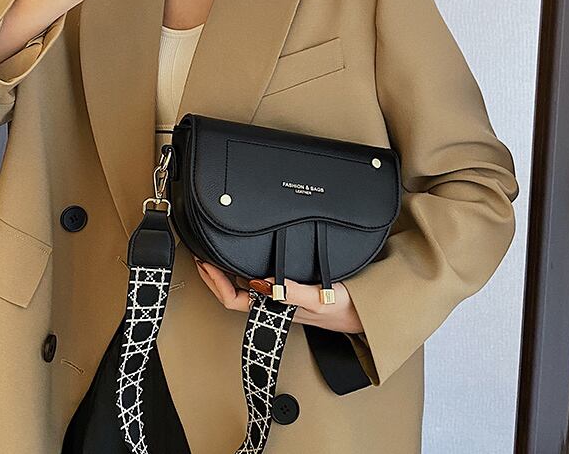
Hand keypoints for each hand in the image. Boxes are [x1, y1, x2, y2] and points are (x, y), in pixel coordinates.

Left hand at [193, 256, 363, 333]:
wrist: (366, 312)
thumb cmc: (346, 310)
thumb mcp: (319, 298)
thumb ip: (293, 292)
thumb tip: (266, 284)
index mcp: (275, 309)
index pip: (234, 299)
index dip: (216, 283)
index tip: (205, 263)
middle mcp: (274, 304)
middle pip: (233, 293)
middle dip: (214, 277)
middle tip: (201, 256)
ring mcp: (281, 297)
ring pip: (246, 288)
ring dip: (228, 273)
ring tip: (215, 256)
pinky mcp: (291, 289)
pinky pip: (263, 280)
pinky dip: (249, 269)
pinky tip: (248, 259)